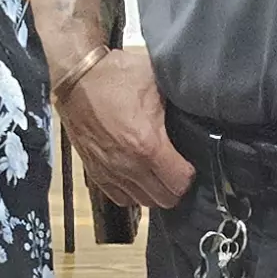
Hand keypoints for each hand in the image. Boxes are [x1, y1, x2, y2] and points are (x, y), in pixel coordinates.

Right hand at [56, 50, 192, 210]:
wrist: (76, 77)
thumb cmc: (116, 76)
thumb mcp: (157, 83)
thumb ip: (178, 104)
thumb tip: (199, 110)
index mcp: (148, 144)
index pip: (180, 183)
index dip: (189, 174)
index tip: (189, 163)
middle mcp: (128, 165)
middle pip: (164, 199)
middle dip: (175, 187)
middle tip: (176, 170)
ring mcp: (109, 171)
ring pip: (142, 201)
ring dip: (153, 191)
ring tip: (157, 173)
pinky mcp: (94, 171)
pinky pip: (120, 197)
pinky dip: (131, 192)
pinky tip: (137, 176)